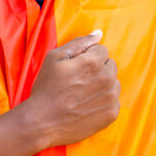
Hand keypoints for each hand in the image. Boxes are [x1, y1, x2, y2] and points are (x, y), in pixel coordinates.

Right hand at [24, 30, 120, 147]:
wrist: (42, 122)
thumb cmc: (46, 88)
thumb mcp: (54, 58)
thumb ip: (79, 43)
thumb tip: (99, 33)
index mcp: (93, 62)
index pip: (101, 50)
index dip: (87, 58)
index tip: (75, 69)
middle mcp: (106, 78)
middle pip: (110, 65)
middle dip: (97, 70)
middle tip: (78, 82)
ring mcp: (111, 98)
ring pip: (113, 83)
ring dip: (102, 85)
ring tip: (81, 95)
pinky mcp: (111, 114)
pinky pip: (113, 100)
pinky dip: (103, 102)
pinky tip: (86, 106)